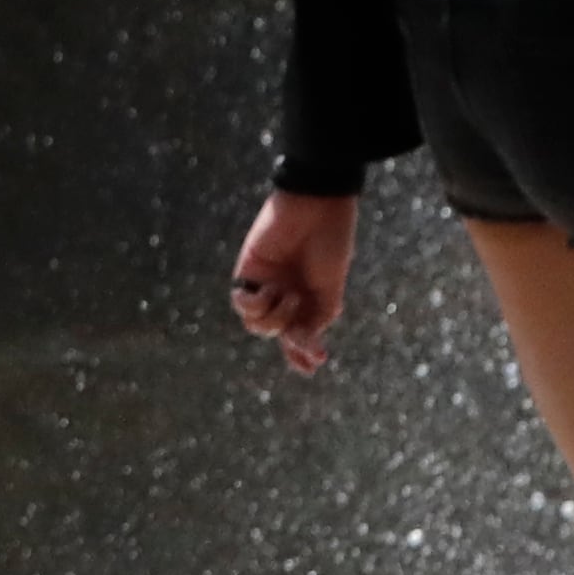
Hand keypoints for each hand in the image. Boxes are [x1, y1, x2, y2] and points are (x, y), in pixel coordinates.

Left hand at [229, 188, 354, 375]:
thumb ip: (318, 317)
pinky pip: (242, 304)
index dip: (301, 354)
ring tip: (290, 296)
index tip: (312, 367)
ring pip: (258, 325)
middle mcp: (284, 294)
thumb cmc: (329, 243)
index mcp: (307, 298)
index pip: (298, 334)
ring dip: (275, 319)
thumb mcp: (331, 288)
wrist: (316, 206)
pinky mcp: (248, 271)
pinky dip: (256, 305)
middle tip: (302, 339)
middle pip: (276, 333)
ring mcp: (265, 284)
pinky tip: (272, 290)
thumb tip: (303, 345)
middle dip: (290, 342)